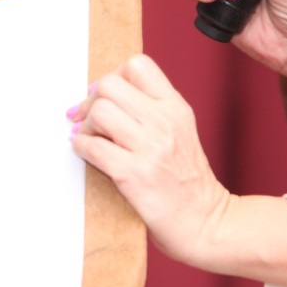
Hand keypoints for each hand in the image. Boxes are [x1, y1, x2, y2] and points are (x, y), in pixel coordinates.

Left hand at [68, 55, 231, 265]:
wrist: (205, 221)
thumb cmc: (186, 182)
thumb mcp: (178, 133)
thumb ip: (149, 112)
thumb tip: (100, 96)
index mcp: (175, 108)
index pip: (138, 65)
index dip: (113, 77)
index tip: (105, 98)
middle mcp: (164, 121)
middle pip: (109, 85)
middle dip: (91, 102)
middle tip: (89, 122)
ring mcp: (150, 147)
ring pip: (99, 112)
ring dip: (85, 127)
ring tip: (91, 141)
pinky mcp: (133, 174)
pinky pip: (92, 147)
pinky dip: (81, 149)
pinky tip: (89, 156)